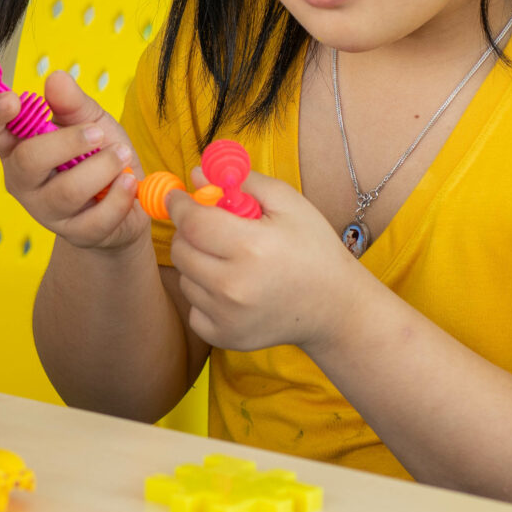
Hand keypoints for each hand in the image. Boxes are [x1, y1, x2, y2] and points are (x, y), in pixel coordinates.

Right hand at [0, 70, 147, 252]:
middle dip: (67, 142)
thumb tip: (55, 78)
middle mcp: (24, 180)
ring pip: (66, 191)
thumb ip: (72, 102)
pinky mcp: (74, 233)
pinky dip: (119, 197)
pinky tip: (127, 182)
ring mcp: (46, 210)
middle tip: (98, 132)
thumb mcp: (90, 119)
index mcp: (18, 145)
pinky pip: (95, 218)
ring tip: (121, 156)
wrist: (126, 199)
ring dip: (102, 168)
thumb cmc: (98, 155)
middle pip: (26, 161)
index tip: (13, 100)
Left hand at [166, 167, 366, 351]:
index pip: (191, 222)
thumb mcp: (288, 202)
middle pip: (181, 250)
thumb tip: (196, 174)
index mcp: (251, 247)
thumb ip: (243, 182)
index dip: (178, 205)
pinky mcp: (225, 337)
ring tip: (231, 261)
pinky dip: (205, 294)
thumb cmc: (312, 248)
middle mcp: (235, 286)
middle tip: (209, 228)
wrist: (334, 306)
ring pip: (185, 278)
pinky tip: (233, 288)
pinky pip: (193, 307)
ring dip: (198, 263)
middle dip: (188, 233)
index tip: (176, 197)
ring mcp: (228, 316)